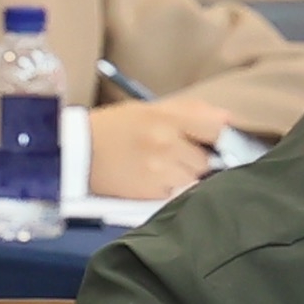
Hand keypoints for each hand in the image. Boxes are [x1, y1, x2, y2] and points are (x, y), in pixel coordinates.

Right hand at [88, 93, 229, 199]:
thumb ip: (189, 111)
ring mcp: (160, 171)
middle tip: (181, 156)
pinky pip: (178, 195)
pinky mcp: (151, 194)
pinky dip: (173, 191)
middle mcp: (167, 144)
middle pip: (207, 159)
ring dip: (187, 178)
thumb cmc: (113, 128)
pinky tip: (156, 182)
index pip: (216, 128)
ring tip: (166, 170)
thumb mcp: (147, 109)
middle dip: (199, 160)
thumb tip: (227, 119)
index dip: (223, 137)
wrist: (76, 154)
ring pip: (194, 180)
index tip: (220, 142)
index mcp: (166, 118)